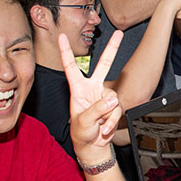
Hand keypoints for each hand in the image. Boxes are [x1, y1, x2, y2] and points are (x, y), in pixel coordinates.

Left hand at [59, 31, 122, 153]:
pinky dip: (112, 121)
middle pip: (104, 65)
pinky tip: (104, 128)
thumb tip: (112, 100)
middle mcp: (92, 89)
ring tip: (99, 126)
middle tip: (119, 33)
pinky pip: (118, 110)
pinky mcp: (114, 106)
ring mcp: (104, 97)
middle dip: (112, 48)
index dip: (66, 52)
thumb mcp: (83, 121)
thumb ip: (97, 109)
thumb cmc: (81, 133)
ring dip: (108, 115)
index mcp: (78, 89)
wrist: (92, 147)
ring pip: (113, 98)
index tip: (61, 37)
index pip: (71, 67)